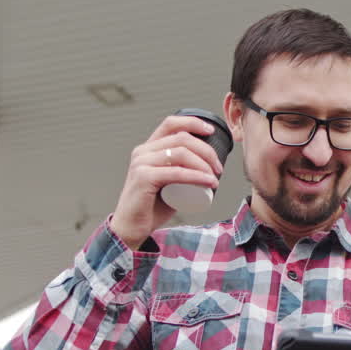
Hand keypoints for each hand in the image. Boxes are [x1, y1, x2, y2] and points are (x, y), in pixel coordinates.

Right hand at [109, 115, 224, 249]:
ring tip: (215, 177)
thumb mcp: (168, 181)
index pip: (171, 124)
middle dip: (207, 151)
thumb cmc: (152, 206)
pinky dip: (196, 176)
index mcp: (148, 148)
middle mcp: (143, 151)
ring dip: (204, 164)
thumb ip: (180, 169)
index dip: (193, 122)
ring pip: (180, 153)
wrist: (132, 227)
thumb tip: (209, 163)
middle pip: (181, 139)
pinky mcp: (143, 178)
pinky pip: (176, 173)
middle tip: (218, 168)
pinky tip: (209, 182)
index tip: (211, 131)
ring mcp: (141, 163)